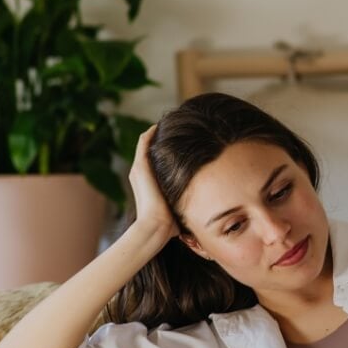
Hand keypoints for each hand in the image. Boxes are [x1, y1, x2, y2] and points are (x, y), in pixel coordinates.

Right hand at [127, 125, 178, 240]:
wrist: (156, 226)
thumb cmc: (169, 223)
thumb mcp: (179, 206)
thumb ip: (186, 200)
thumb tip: (208, 205)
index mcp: (147, 182)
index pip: (154, 159)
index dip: (165, 148)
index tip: (180, 140)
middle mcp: (140, 173)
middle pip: (149, 147)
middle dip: (161, 136)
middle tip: (175, 125)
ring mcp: (139, 169)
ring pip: (145, 141)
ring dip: (155, 131)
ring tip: (169, 121)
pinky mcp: (140, 166)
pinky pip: (144, 141)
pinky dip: (151, 132)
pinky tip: (161, 124)